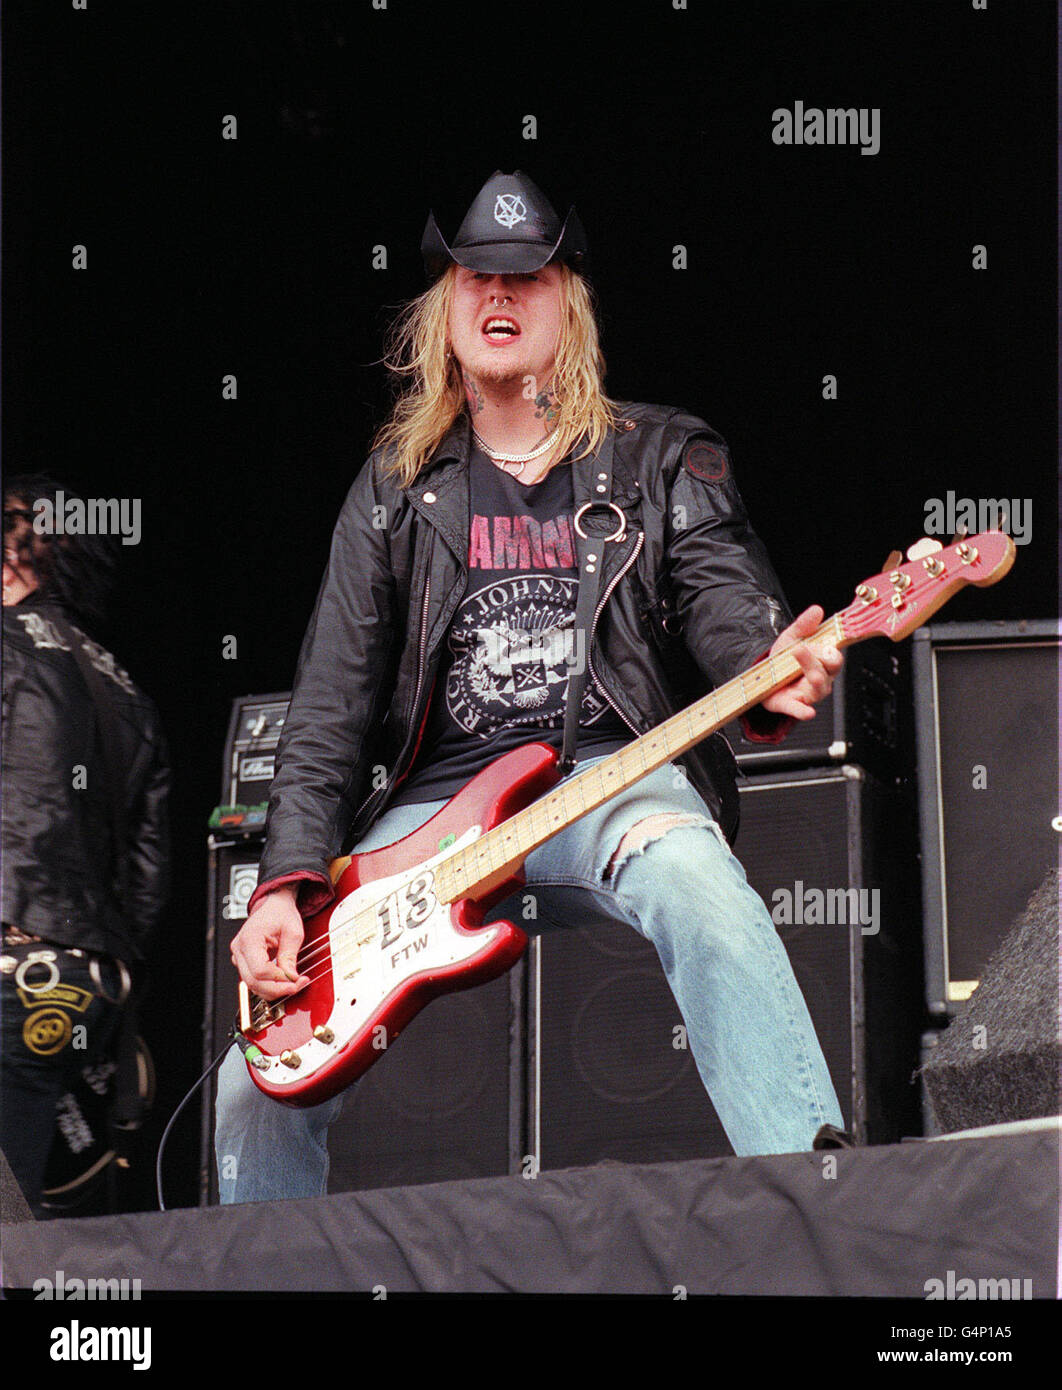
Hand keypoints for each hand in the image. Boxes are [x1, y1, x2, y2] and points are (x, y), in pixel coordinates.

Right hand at [230, 887, 309, 1000]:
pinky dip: (268, 985)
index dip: (278, 980)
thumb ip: (290, 957)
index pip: (259, 970)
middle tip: (297, 985)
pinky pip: (254, 980)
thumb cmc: (281, 914)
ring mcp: (239, 956)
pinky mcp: (244, 961)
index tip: (296, 980)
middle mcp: (239, 949)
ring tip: (293, 984)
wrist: (274, 906)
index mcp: (250, 939)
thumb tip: (291, 978)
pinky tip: (283, 982)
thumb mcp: (293, 933)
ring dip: (273, 990)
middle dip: (277, 989)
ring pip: (252, 985)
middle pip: (253, 981)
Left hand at [761, 605, 842, 720]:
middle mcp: (821, 678)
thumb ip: (803, 625)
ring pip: (818, 689)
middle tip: (804, 651)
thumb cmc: (785, 657)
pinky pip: (799, 709)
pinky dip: (803, 711)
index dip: (832, 653)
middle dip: (819, 662)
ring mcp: (808, 693)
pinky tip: (807, 712)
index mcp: (823, 661)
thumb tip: (816, 610)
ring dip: (815, 680)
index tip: (825, 646)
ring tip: (811, 675)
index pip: (835, 658)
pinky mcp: (792, 704)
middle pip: (827, 672)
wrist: (764, 673)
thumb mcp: (792, 637)